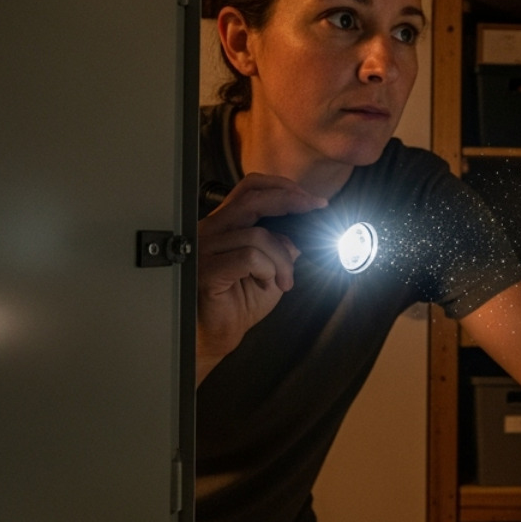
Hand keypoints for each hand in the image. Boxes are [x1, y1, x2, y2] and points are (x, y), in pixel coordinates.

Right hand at [195, 173, 325, 381]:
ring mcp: (205, 248)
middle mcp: (212, 230)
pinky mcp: (206, 269)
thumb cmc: (239, 302)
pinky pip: (249, 257)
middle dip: (291, 201)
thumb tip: (299, 234)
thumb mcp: (272, 269)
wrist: (219, 333)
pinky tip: (266, 284)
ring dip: (282, 260)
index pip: (251, 188)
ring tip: (283, 281)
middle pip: (253, 198)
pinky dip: (267, 270)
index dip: (283, 188)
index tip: (313, 201)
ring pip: (258, 235)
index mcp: (226, 224)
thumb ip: (282, 246)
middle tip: (315, 210)